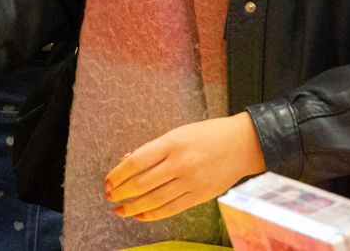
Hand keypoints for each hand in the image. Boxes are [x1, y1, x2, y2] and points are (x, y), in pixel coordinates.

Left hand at [103, 112, 265, 220]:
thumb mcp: (178, 133)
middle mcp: (180, 163)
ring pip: (154, 200)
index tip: (108, 181)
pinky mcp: (200, 196)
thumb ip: (153, 148)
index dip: (118, 174)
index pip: (136, 162)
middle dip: (121, 192)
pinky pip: (171, 209)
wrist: (241, 144)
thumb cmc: (207, 135)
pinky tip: (140, 215)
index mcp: (172, 143)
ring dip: (133, 207)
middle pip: (142, 183)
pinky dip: (153, 214)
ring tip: (120, 209)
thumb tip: (127, 160)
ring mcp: (191, 182)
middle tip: (109, 196)